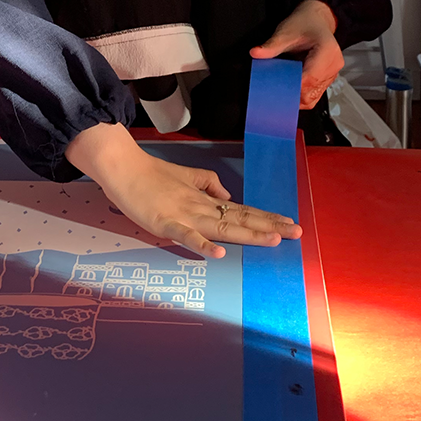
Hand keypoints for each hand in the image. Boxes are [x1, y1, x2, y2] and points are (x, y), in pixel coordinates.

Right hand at [65, 122, 301, 258]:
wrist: (123, 167)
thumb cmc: (151, 174)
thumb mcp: (185, 177)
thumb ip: (208, 184)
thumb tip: (229, 197)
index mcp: (205, 200)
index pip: (242, 211)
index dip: (266, 217)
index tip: (290, 223)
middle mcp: (201, 208)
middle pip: (240, 219)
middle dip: (269, 227)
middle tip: (297, 233)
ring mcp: (184, 216)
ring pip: (222, 227)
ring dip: (248, 234)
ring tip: (273, 240)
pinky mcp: (165, 223)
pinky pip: (186, 236)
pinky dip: (202, 246)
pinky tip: (218, 253)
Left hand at [250, 0, 341, 109]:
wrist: (315, 20)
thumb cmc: (304, 24)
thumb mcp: (285, 32)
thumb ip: (271, 45)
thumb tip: (256, 53)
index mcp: (327, 50)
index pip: (310, 78)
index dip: (292, 87)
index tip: (275, 90)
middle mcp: (334, 64)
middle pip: (311, 91)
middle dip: (292, 95)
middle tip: (273, 94)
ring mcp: (332, 73)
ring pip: (313, 97)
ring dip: (296, 98)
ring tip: (280, 93)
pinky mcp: (327, 79)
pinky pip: (314, 94)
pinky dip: (301, 95)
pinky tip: (288, 91)